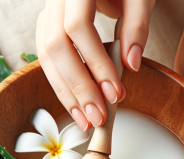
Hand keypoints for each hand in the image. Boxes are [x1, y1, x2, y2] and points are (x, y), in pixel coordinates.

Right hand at [36, 0, 155, 130]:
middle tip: (98, 116)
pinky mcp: (47, 27)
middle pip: (56, 46)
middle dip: (78, 87)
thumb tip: (131, 64)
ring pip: (46, 56)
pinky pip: (47, 59)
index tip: (115, 92)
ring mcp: (48, 13)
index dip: (95, 63)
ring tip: (86, 120)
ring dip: (66, 93)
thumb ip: (137, 25)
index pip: (78, 27)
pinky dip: (61, 85)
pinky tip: (76, 106)